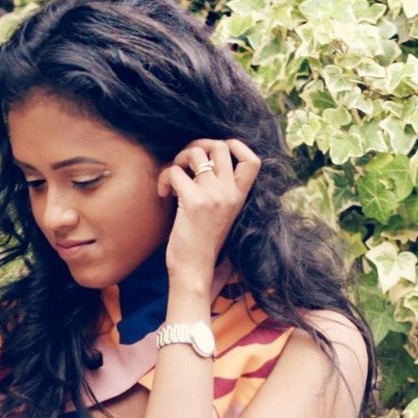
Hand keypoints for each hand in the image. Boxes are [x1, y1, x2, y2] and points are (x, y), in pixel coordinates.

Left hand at [157, 137, 259, 280]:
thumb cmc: (203, 244)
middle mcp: (230, 193)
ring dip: (179, 159)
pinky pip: (175, 171)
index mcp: (239, 197)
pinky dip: (165, 178)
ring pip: (195, 153)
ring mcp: (213, 196)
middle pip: (220, 146)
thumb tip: (204, 163)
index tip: (215, 154)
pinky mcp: (194, 201)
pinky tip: (163, 194)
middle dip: (198, 146)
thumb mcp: (222, 215)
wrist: (195, 271)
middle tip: (186, 164)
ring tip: (173, 179)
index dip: (235, 146)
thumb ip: (222, 191)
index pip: (253, 160)